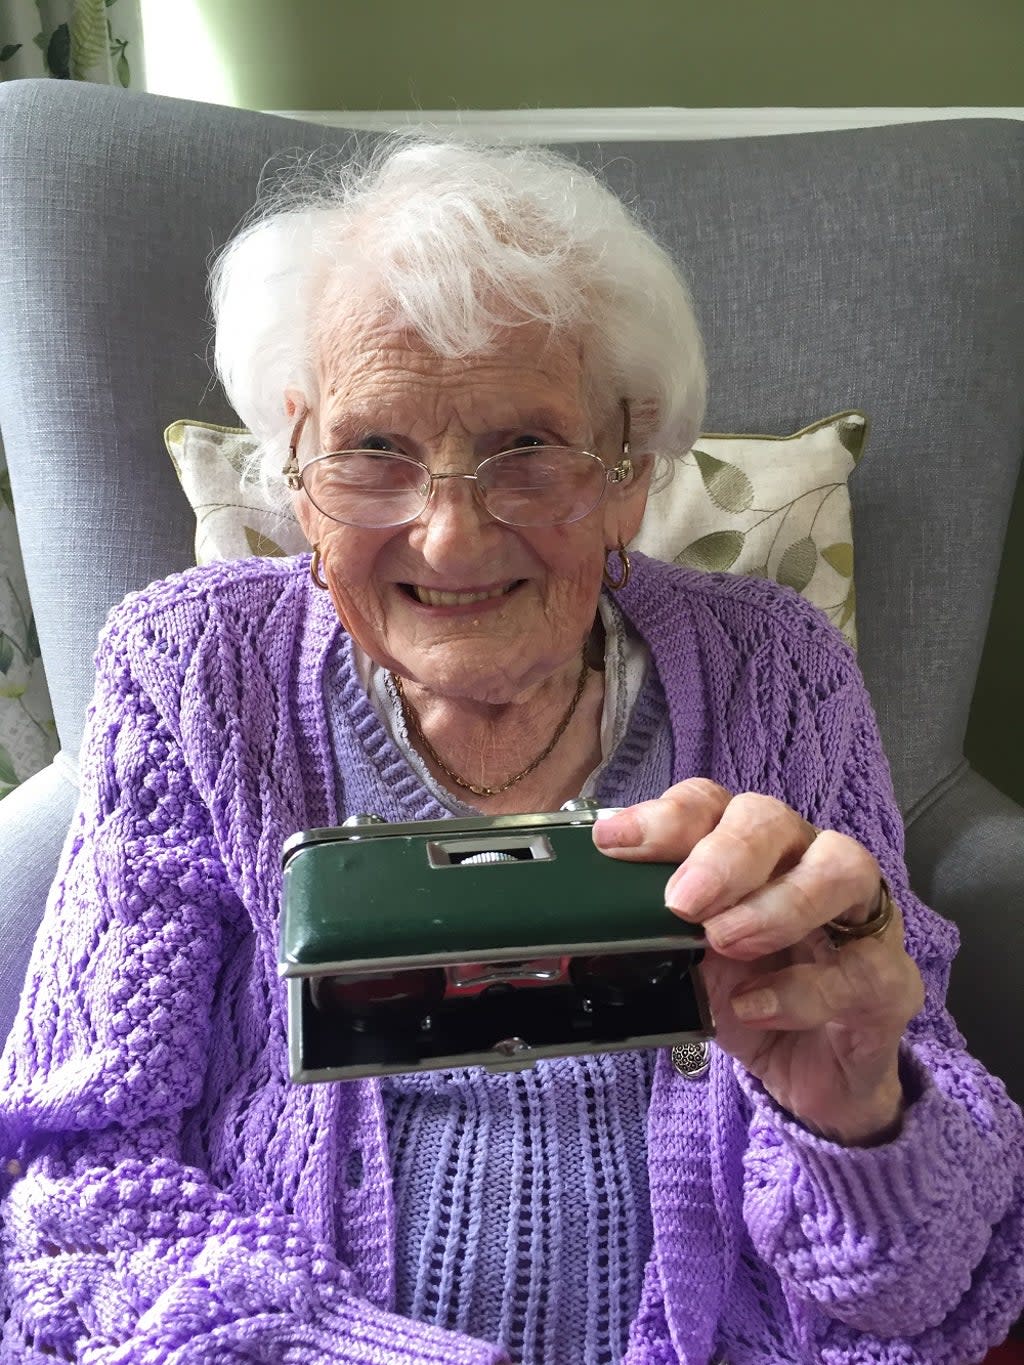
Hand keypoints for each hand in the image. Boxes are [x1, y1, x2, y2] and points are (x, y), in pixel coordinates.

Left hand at [593, 779, 925, 1144]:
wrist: (810, 1079)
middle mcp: (804, 863)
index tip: (616, 842)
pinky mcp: (890, 978)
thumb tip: (596, 917)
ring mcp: (857, 915)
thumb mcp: (688, 965)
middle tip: (684, 900)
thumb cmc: (749, 999)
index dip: (665, 816)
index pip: (710, 805)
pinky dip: (805, 987)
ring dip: (779, 901)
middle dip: (725, 853)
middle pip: (772, 819)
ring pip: (842, 865)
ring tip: (727, 940)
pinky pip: (864, 966)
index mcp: (746, 852)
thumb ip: (653, 932)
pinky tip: (758, 1006)